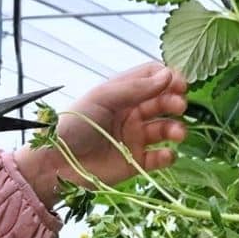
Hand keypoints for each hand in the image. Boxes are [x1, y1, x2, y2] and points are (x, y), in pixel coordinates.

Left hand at [14, 62, 187, 208]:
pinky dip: (168, 156)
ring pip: (164, 129)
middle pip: (162, 101)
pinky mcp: (136, 162)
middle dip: (174, 102)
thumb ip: (135, 87)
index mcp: (122, 93)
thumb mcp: (102, 98)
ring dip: (175, 129)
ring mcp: (134, 137)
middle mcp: (131, 112)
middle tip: (179, 106)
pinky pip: (159, 158)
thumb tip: (168, 74)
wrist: (58, 163)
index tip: (180, 83)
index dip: (169, 78)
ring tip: (177, 133)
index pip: (153, 78)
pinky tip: (167, 154)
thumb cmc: (75, 124)